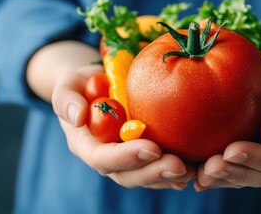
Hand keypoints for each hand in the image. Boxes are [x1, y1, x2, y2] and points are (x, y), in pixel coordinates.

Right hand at [52, 65, 194, 189]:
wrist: (95, 86)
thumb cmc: (81, 84)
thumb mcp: (68, 85)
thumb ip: (66, 99)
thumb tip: (77, 116)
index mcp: (87, 145)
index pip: (103, 158)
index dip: (126, 157)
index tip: (151, 148)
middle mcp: (107, 158)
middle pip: (127, 175)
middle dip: (153, 172)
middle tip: (179, 165)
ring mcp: (125, 159)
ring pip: (145, 176)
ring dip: (167, 176)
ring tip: (191, 170)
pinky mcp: (142, 155)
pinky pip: (157, 169)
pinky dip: (173, 173)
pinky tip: (193, 169)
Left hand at [194, 73, 260, 190]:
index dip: (258, 158)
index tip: (232, 150)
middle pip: (259, 176)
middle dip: (234, 173)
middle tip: (209, 167)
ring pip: (242, 177)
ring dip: (219, 179)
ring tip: (196, 173)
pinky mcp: (246, 157)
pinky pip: (230, 169)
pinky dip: (211, 174)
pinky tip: (191, 172)